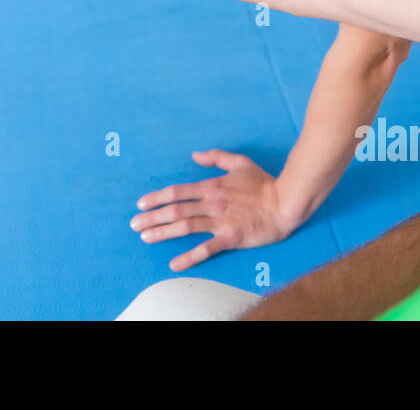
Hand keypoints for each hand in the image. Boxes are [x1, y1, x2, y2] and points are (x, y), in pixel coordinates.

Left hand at [131, 150, 302, 271]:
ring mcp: (220, 221)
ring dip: (162, 233)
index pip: (177, 192)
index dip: (157, 198)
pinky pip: (206, 249)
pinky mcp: (230, 238)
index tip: (141, 203)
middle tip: (134, 224)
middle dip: (151, 217)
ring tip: (145, 238)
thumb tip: (195, 155)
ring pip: (184, 227)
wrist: (286, 202)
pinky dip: (189, 257)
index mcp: (212, 186)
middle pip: (175, 210)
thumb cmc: (264, 183)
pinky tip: (174, 264)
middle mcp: (211, 203)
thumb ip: (216, 157)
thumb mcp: (239, 162)